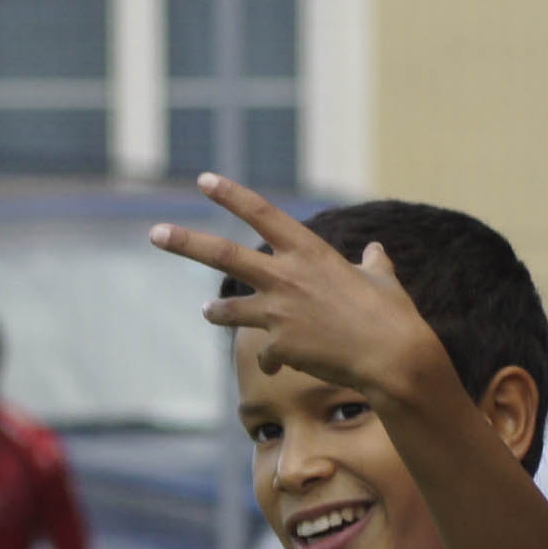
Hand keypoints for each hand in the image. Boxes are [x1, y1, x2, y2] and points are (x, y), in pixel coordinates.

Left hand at [151, 176, 445, 404]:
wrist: (391, 358)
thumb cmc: (392, 315)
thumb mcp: (383, 280)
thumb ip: (374, 263)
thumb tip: (376, 251)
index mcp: (310, 250)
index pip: (261, 212)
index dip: (230, 194)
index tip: (203, 181)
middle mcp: (286, 276)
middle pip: (223, 255)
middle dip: (185, 242)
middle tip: (155, 233)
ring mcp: (279, 313)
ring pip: (228, 311)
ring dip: (217, 312)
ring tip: (207, 312)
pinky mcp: (280, 347)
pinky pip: (265, 354)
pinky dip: (271, 360)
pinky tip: (280, 367)